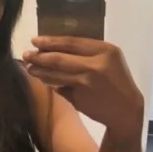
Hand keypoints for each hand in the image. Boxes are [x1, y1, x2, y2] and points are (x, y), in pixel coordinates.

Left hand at [23, 35, 143, 136]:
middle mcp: (96, 65)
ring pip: (57, 74)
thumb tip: (54, 48)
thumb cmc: (116, 81)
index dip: (51, 41)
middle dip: (39, 56)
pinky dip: (50, 83)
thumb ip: (87, 53)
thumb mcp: (109, 60)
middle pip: (60, 58)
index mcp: (105, 50)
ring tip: (29, 67)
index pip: (71, 42)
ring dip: (40, 71)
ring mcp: (86, 82)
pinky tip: (42, 80)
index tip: (35, 41)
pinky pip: (60, 87)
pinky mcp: (79, 97)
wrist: (126, 110)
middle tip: (26, 55)